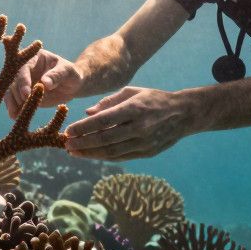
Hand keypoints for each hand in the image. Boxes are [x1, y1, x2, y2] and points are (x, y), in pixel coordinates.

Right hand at [4, 49, 82, 117]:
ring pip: (11, 92)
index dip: (24, 82)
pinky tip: (15, 117)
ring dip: (12, 103)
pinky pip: (15, 101)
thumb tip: (45, 83)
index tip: (26, 94)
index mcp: (33, 58)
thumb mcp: (67, 72)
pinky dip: (15, 109)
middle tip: (21, 107)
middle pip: (14, 82)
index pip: (24, 69)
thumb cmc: (70, 74)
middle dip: (16, 95)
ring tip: (14, 115)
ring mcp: (22, 82)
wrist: (71, 84)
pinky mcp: (23, 94)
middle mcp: (24, 69)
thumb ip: (57, 75)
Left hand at [64, 87, 205, 160]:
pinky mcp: (147, 153)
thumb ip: (108, 102)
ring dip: (90, 154)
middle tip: (66, 144)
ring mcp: (144, 143)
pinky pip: (121, 157)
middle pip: (104, 139)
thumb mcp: (132, 92)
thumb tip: (88, 113)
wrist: (184, 114)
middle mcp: (140, 128)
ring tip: (74, 152)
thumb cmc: (154, 99)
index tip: (68, 131)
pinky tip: (92, 154)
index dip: (83, 127)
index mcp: (134, 109)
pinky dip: (104, 157)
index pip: (103, 120)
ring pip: (111, 152)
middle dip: (82, 144)